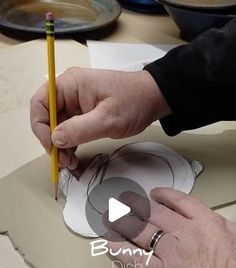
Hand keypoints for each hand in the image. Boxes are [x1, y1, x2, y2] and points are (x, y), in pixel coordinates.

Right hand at [30, 67, 169, 168]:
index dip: (40, 126)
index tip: (50, 146)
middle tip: (62, 160)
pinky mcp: (83, 115)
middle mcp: (69, 93)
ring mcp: (76, 105)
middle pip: (46, 118)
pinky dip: (69, 145)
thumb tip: (55, 139)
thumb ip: (80, 129)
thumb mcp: (108, 118)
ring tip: (70, 162)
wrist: (153, 99)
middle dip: (51, 141)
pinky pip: (69, 131)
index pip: (41, 103)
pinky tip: (74, 157)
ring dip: (60, 147)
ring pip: (57, 128)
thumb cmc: (134, 101)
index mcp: (70, 84)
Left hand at [105, 188, 235, 267]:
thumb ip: (221, 230)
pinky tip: (109, 243)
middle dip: (135, 204)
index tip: (153, 194)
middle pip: (154, 213)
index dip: (163, 196)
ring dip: (121, 222)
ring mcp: (172, 253)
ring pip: (140, 231)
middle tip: (123, 201)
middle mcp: (186, 233)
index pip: (180, 201)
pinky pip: (134, 259)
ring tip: (110, 217)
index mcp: (207, 223)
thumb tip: (214, 227)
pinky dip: (119, 249)